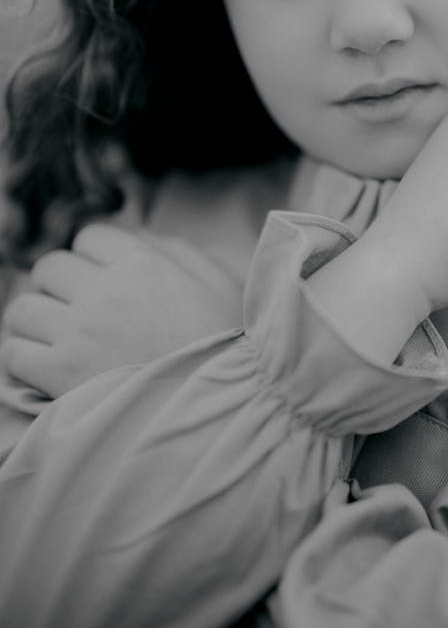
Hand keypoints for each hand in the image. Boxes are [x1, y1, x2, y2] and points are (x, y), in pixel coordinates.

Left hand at [0, 224, 242, 398]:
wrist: (217, 411)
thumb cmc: (227, 349)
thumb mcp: (221, 286)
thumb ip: (182, 252)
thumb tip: (142, 235)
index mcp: (145, 264)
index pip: (90, 236)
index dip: (92, 255)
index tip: (101, 277)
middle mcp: (106, 291)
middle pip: (50, 266)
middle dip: (59, 284)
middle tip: (75, 308)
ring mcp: (80, 332)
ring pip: (23, 308)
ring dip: (36, 320)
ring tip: (55, 337)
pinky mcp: (59, 374)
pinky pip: (14, 353)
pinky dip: (24, 358)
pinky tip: (46, 367)